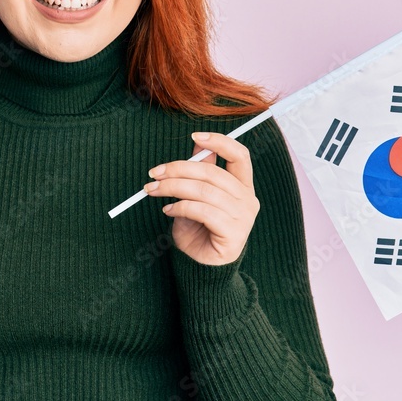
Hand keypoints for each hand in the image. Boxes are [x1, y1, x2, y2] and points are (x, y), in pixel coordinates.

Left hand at [144, 131, 259, 265]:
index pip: (240, 155)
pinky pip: (202, 211)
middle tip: (154, 173)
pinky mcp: (233, 233)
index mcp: (242, 185)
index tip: (194, 136)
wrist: (201, 264)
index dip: (219, 141)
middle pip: (212, 172)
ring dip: (173, 187)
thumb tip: (198, 142)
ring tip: (154, 191)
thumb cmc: (198, 227)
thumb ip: (201, 170)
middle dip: (178, 168)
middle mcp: (247, 199)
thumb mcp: (196, 194)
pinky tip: (168, 210)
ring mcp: (243, 217)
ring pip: (204, 191)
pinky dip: (180, 207)